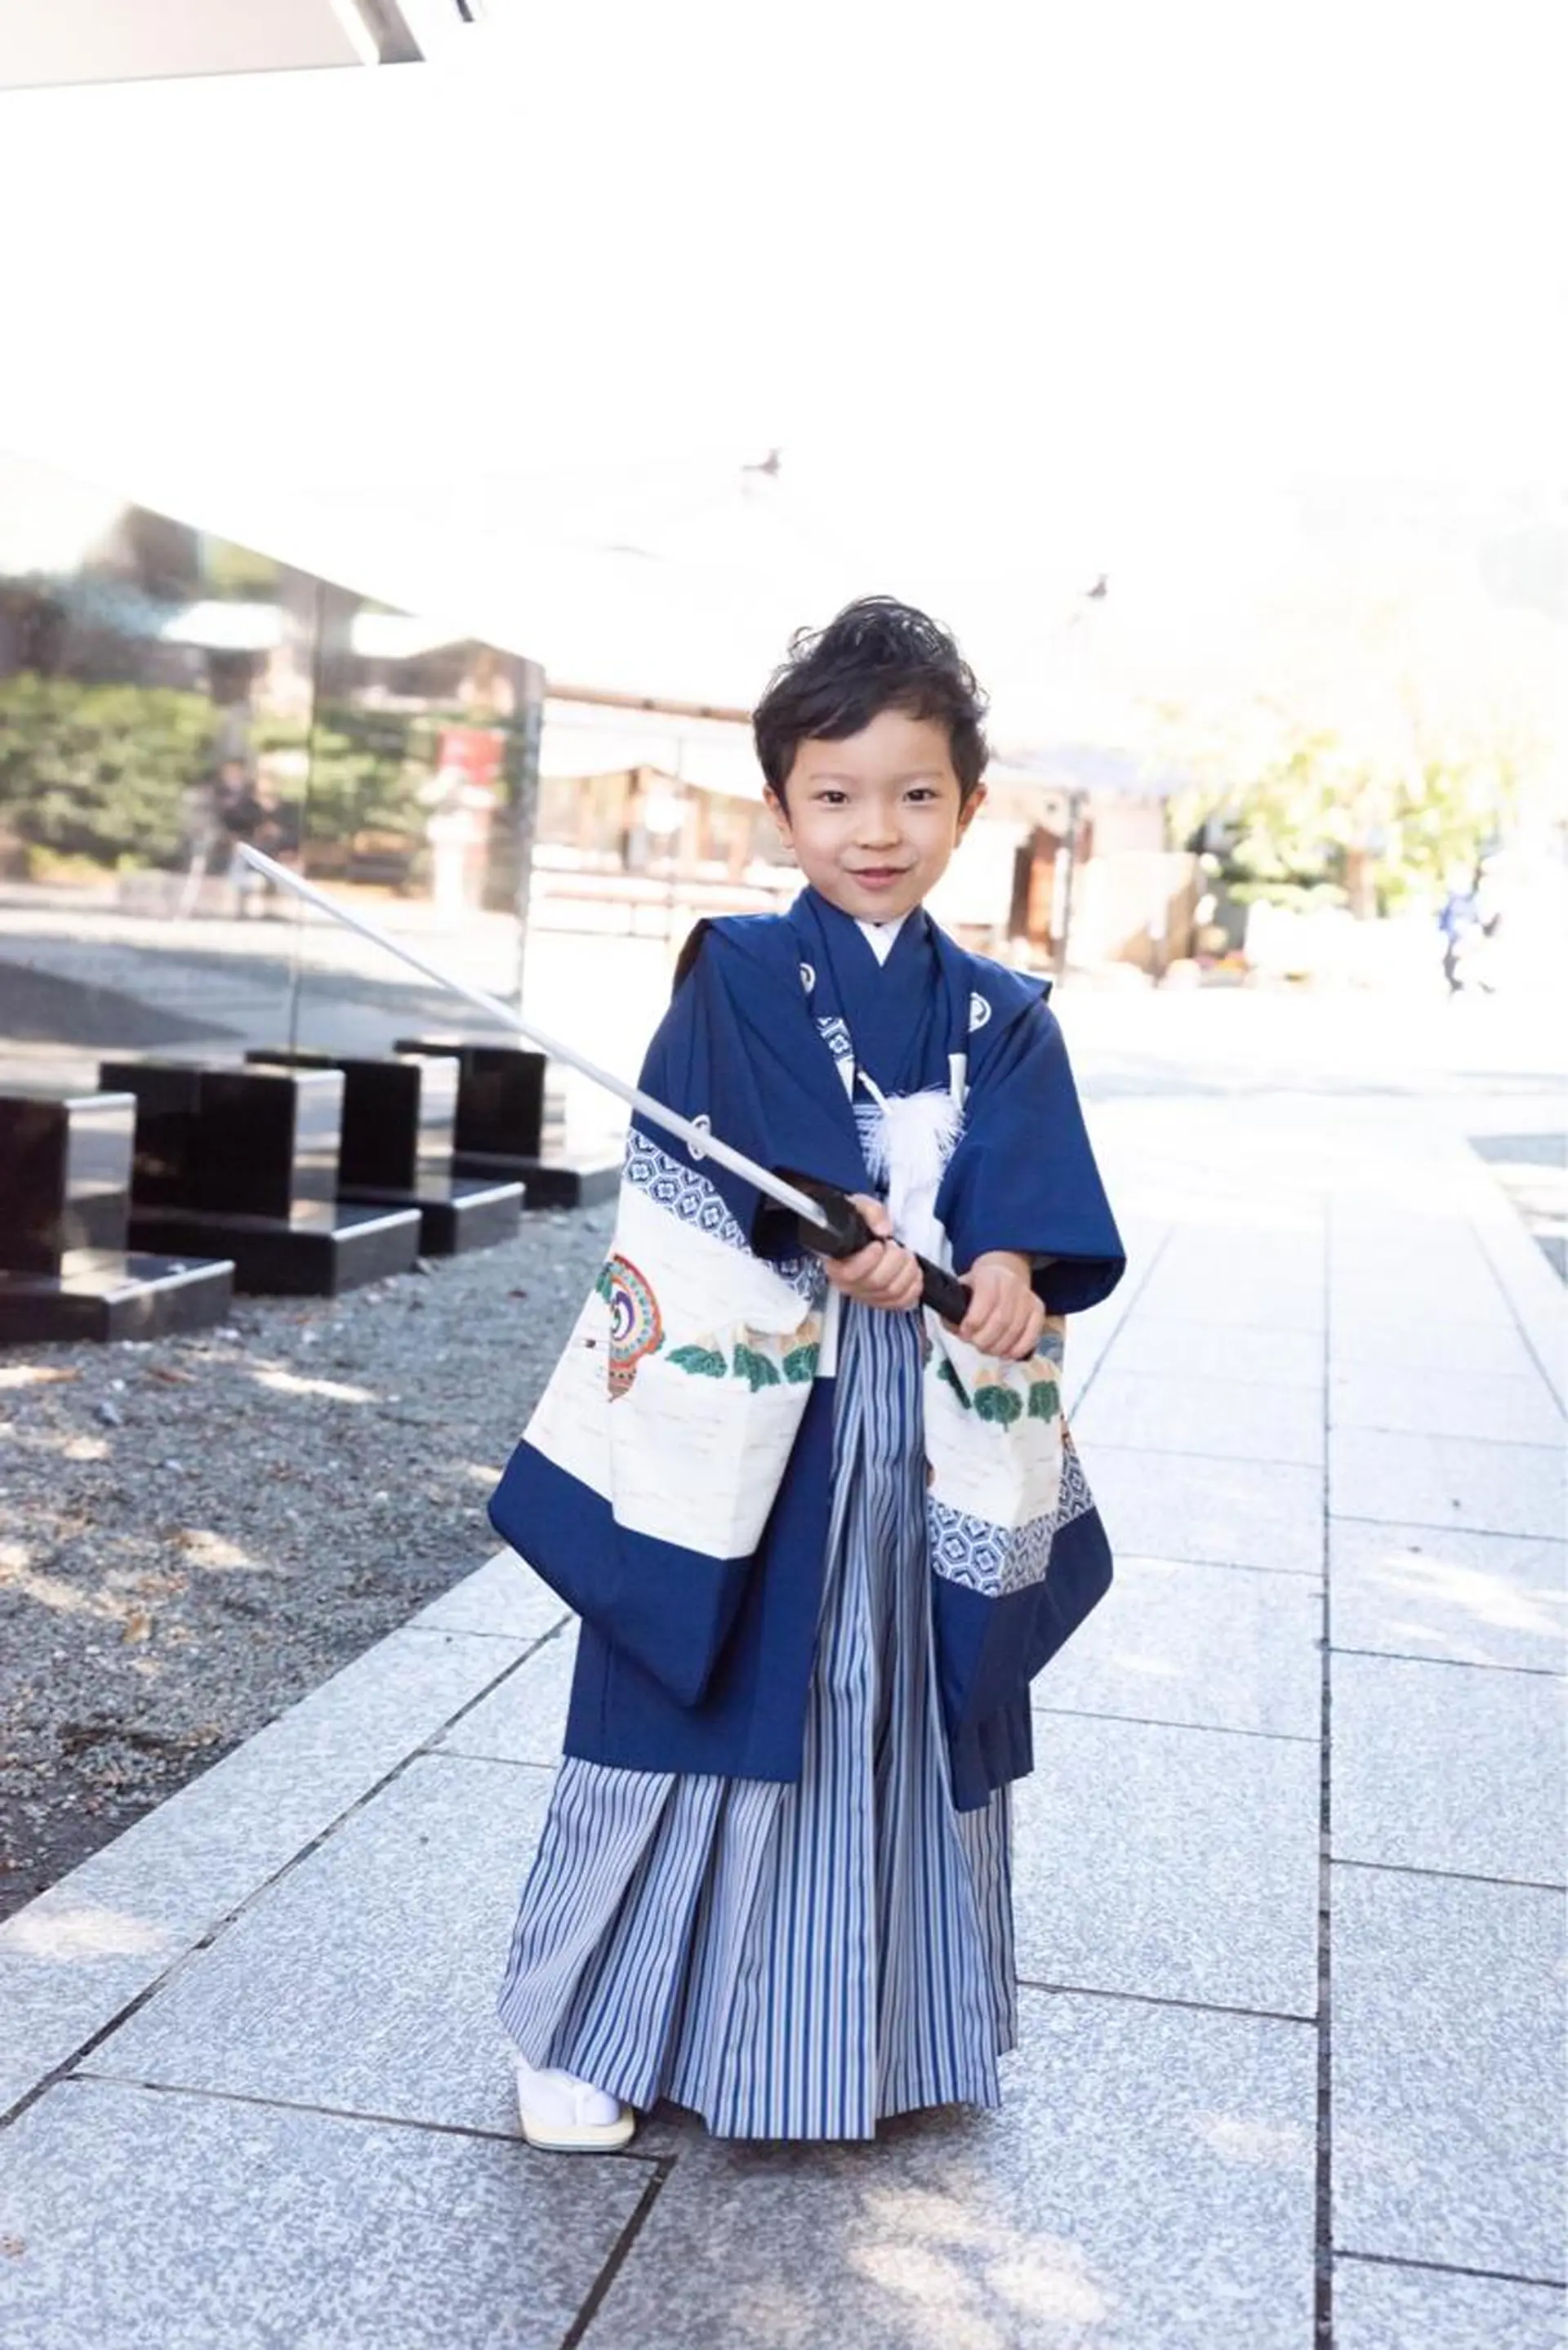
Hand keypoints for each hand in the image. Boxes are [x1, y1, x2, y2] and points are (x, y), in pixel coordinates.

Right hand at [821, 1194, 923, 1313]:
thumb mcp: (860, 1207)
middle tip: (896, 1245)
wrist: (861, 1235)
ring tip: (906, 1255)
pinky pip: (902, 1302)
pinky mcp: (882, 1301)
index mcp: (836, 1263)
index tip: (878, 1244)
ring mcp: (866, 1295)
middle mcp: (849, 1285)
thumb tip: (883, 1229)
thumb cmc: (857, 1224)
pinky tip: (912, 1273)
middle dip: (895, 1260)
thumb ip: (871, 1212)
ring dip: (907, 1271)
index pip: (851, 1273)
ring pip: (892, 1292)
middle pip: (877, 1282)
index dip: (869, 1259)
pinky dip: (913, 1287)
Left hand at [958, 1251, 1044, 1360]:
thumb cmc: (978, 1285)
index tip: (964, 1334)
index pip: (986, 1300)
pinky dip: (1020, 1348)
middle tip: (976, 1345)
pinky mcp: (1038, 1308)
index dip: (974, 1322)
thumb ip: (954, 1308)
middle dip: (985, 1339)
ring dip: (999, 1347)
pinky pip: (1033, 1333)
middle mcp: (1011, 1284)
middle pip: (1001, 1320)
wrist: (1004, 1271)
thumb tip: (956, 1329)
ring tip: (988, 1350)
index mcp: (989, 1276)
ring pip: (1016, 1329)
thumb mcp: (961, 1288)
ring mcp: (1027, 1296)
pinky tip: (1007, 1354)